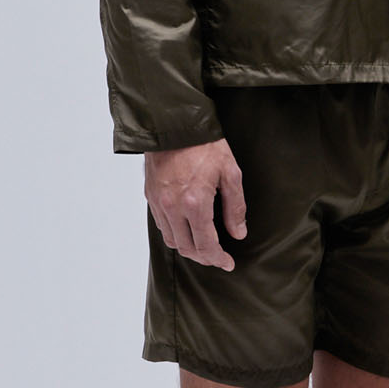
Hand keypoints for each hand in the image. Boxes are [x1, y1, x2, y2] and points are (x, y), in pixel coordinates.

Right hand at [144, 137, 246, 270]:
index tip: (228, 263)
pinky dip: (175, 234)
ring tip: (203, 246)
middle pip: (187, 248)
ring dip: (188, 248)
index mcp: (195, 203)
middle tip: (218, 257)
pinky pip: (162, 225)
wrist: (174, 124)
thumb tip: (238, 233)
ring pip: (172, 240)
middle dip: (204, 257)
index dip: (218, 259)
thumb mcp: (230, 173)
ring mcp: (159, 203)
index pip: (206, 245)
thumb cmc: (205, 145)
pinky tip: (187, 229)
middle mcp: (173, 207)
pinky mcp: (150, 196)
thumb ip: (235, 207)